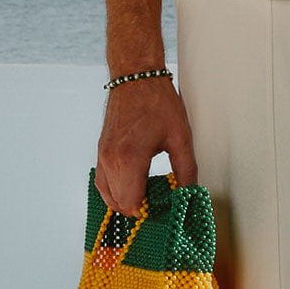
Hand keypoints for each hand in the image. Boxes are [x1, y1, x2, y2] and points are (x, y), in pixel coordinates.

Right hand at [95, 73, 196, 214]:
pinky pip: (103, 182)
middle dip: (139, 208)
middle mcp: (110, 160)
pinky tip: (134, 184)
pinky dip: (116, 189)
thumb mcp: (180, 137)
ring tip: (149, 192)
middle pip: (119, 203)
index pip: (131, 204)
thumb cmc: (157, 102)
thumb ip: (186, 171)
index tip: (165, 207)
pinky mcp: (100, 151)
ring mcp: (102, 156)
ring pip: (108, 195)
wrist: (135, 76)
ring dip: (126, 199)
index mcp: (129, 159)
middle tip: (160, 200)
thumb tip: (189, 195)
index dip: (149, 212)